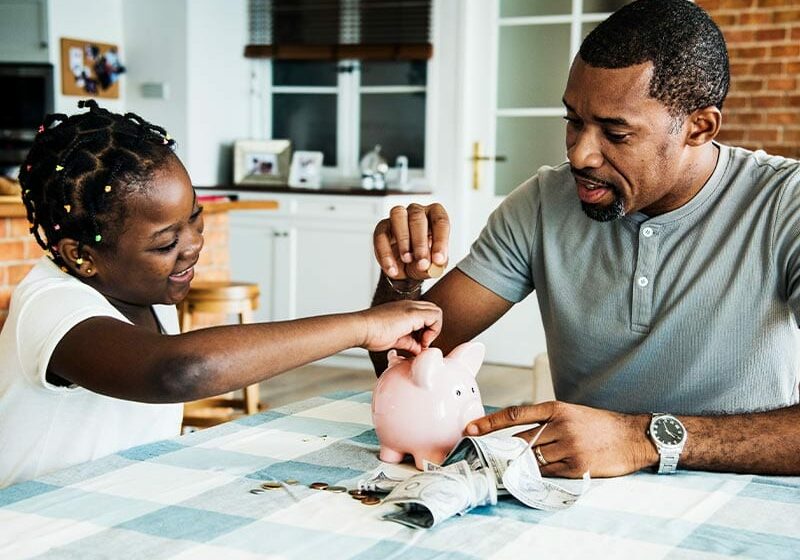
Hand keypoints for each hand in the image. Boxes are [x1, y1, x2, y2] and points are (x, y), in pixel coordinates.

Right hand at [357, 300, 441, 353]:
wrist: (361, 329)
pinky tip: (421, 342)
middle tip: (422, 342)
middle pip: (433, 311)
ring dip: (434, 329)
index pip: (426, 314)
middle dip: (433, 328)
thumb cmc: (372, 334)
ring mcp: (411, 307)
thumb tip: (418, 349)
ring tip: (421, 343)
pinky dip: (433, 330)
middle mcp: (409, 305)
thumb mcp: (396, 339)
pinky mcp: (412, 313)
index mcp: (404, 309)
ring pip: (436, 312)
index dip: (427, 329)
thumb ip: (409, 342)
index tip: (419, 343)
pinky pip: (435, 316)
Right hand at [373, 203, 449, 280]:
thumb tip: (429, 265)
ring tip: (407, 260)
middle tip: (422, 264)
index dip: (440, 241)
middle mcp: (417, 212)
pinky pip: (381, 236)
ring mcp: (398, 217)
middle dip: (420, 243)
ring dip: (403, 239)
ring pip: (398, 216)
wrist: (405, 268)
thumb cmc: (423, 260)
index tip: (438, 260)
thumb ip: (434, 265)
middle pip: (418, 217)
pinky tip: (392, 269)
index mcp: (435, 216)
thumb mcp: (433, 266)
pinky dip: (386, 255)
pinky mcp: (382, 228)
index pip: (440, 221)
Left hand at [465, 401, 656, 477]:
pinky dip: (538, 475)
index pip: (515, 414)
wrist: (633, 437)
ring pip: (532, 458)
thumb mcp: (571, 413)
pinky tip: (533, 475)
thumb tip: (516, 436)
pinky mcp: (576, 466)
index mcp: (556, 409)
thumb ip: (546, 422)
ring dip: (520, 465)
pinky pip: (548, 473)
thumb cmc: (600, 425)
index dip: (489, 422)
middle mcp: (560, 426)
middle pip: (520, 440)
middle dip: (503, 450)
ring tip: (508, 468)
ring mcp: (568, 447)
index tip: (470, 429)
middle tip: (487, 457)